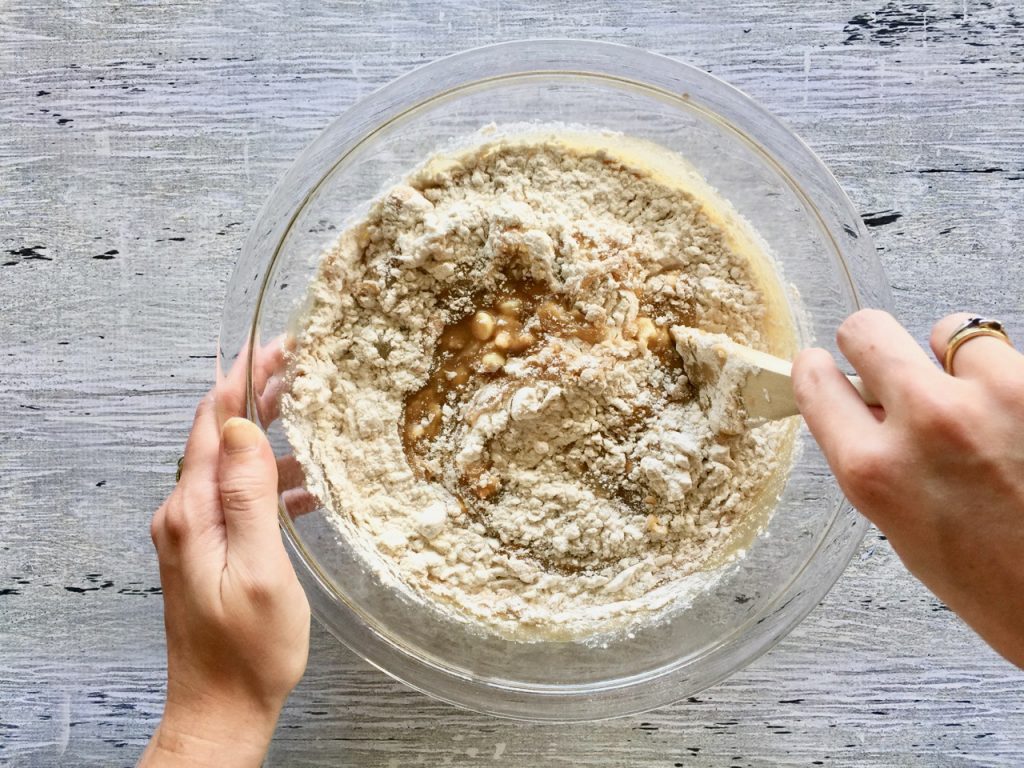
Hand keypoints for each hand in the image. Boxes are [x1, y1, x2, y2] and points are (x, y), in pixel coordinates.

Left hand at [141, 339, 310, 766]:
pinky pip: (236, 497)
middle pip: (215, 435)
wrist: (221, 709)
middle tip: (297, 362)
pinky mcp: (206, 550)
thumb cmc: (249, 651)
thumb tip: (240, 428)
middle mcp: (183, 515)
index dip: (243, 378)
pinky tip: (304, 486)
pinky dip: (269, 480)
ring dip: (265, 434)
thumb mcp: (261, 569)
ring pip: (229, 463)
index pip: (211, 423)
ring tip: (308, 411)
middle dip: (254, 394)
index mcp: (193, 513)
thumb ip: (248, 496)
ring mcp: (192, 533)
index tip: (277, 345)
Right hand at [793, 310, 1023, 667]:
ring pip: (948, 329)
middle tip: (896, 369)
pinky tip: (1018, 420)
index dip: (820, 370)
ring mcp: (992, 397)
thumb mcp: (905, 531)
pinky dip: (1008, 376)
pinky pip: (1008, 350)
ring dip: (956, 359)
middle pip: (867, 330)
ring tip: (981, 403)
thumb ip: (878, 462)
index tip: (829, 367)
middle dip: (872, 345)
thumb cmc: (1002, 589)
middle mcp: (924, 423)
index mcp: (874, 473)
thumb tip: (872, 408)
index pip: (816, 382)